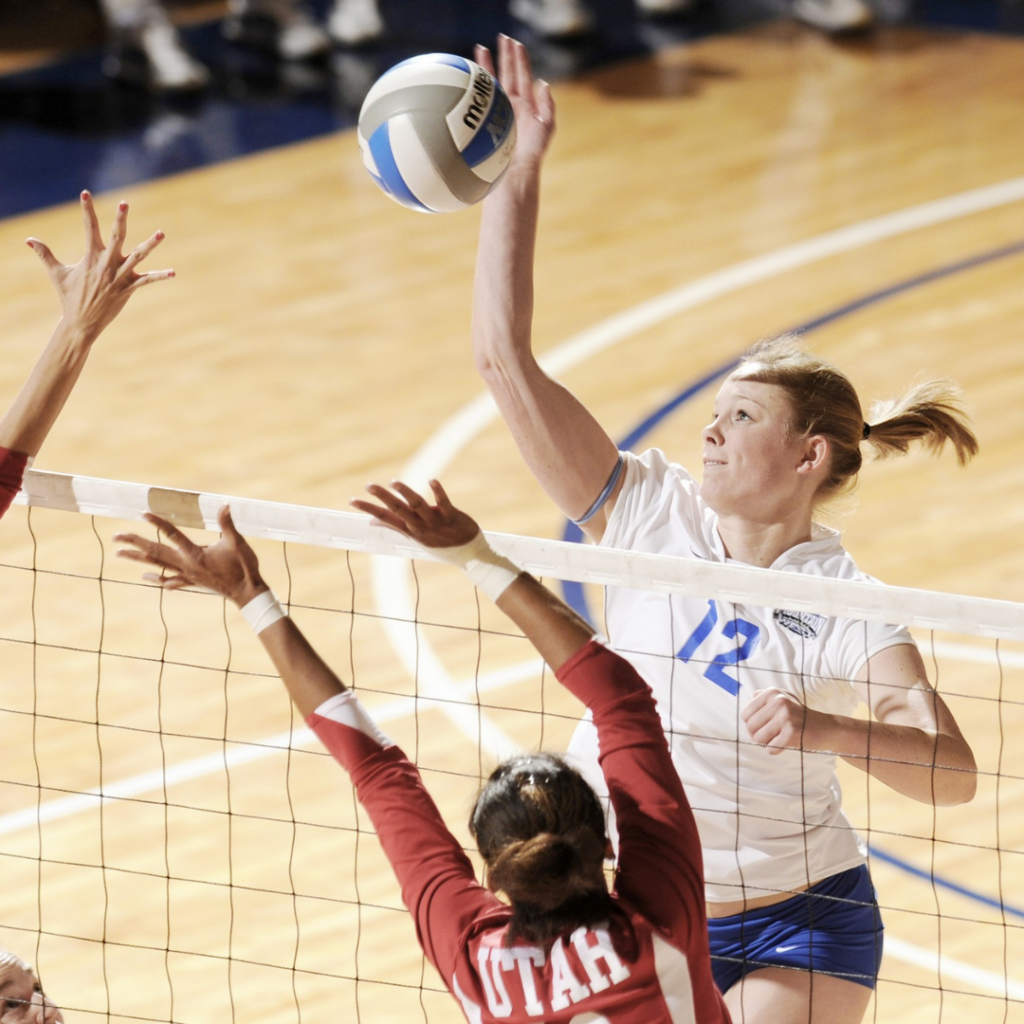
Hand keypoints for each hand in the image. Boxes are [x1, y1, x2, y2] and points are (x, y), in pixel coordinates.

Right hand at [28, 190, 172, 343]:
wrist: (81, 323)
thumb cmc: (69, 297)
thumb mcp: (56, 274)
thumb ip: (45, 255)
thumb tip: (28, 240)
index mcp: (90, 257)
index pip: (88, 228)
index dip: (87, 211)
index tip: (85, 193)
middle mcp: (106, 264)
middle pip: (115, 237)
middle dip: (119, 220)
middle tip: (124, 203)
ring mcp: (119, 276)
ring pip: (137, 256)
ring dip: (150, 244)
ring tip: (162, 232)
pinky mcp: (129, 289)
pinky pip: (147, 281)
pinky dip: (160, 276)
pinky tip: (173, 273)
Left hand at [115, 505, 266, 606]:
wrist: (246, 593)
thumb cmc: (243, 567)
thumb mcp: (237, 543)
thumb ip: (227, 524)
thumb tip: (224, 505)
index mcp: (196, 554)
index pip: (172, 534)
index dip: (158, 523)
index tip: (142, 513)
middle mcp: (187, 565)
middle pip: (156, 552)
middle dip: (134, 543)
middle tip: (116, 537)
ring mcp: (188, 575)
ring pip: (158, 566)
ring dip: (138, 559)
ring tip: (119, 554)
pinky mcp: (192, 582)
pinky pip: (170, 581)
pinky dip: (157, 578)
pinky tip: (146, 576)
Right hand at [351, 479, 481, 549]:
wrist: (469, 554)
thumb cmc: (440, 543)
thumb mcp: (415, 536)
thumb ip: (395, 526)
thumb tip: (372, 521)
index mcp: (409, 529)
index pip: (385, 517)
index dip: (368, 509)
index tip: (352, 500)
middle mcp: (419, 526)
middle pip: (398, 509)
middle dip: (383, 497)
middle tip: (369, 485)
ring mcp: (435, 522)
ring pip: (418, 506)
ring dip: (406, 493)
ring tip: (393, 482)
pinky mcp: (451, 517)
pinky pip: (444, 504)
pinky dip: (437, 492)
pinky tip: (431, 480)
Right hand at [475, 35, 554, 172]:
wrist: (514, 169)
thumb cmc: (532, 152)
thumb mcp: (546, 126)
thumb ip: (547, 105)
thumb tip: (543, 83)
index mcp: (527, 105)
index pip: (522, 76)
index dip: (519, 59)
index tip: (515, 43)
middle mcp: (511, 106)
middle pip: (507, 75)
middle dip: (504, 55)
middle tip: (501, 37)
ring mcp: (497, 112)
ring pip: (492, 84)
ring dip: (488, 66)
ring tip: (481, 48)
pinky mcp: (486, 120)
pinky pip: (481, 99)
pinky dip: (477, 86)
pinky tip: (472, 74)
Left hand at [742, 688, 831, 754]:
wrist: (826, 728)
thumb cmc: (799, 716)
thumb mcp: (782, 698)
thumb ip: (762, 698)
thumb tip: (745, 708)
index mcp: (772, 693)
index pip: (745, 715)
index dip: (752, 724)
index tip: (764, 725)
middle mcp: (778, 701)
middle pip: (750, 727)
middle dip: (758, 735)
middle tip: (771, 735)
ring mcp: (785, 716)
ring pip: (758, 739)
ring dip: (767, 743)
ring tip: (778, 738)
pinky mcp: (791, 732)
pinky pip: (771, 748)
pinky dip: (775, 750)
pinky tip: (785, 743)